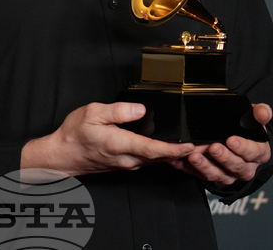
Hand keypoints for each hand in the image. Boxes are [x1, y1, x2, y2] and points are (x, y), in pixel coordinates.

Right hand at [21, 102, 194, 175]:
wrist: (63, 156)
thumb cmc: (75, 134)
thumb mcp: (92, 113)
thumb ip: (117, 111)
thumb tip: (139, 109)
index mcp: (120, 144)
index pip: (153, 148)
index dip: (175, 148)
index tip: (192, 146)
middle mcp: (128, 158)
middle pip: (162, 156)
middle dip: (187, 152)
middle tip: (209, 145)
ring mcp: (129, 163)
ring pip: (159, 160)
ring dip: (180, 154)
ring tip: (201, 147)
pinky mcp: (128, 163)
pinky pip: (152, 160)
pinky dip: (168, 155)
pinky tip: (179, 150)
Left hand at [168, 103, 272, 185]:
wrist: (240, 144)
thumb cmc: (247, 132)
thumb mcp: (255, 120)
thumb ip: (260, 114)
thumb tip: (264, 112)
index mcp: (258, 154)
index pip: (253, 152)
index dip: (243, 147)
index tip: (231, 140)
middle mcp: (245, 167)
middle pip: (235, 166)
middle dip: (223, 157)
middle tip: (213, 147)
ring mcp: (229, 174)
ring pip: (218, 174)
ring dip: (205, 166)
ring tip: (194, 156)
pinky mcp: (214, 177)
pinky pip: (201, 176)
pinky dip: (189, 169)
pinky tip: (180, 161)